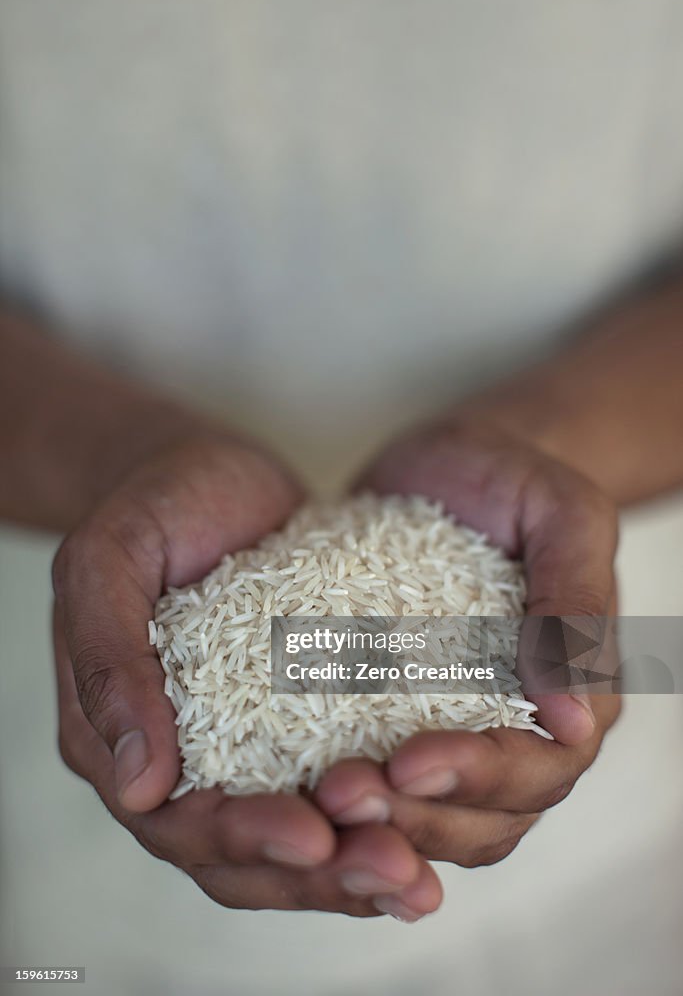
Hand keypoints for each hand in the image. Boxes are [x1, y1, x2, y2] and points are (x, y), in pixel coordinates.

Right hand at [52, 435, 441, 917]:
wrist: (209, 471)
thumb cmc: (151, 503)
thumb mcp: (109, 561)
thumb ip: (110, 662)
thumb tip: (139, 786)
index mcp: (117, 737)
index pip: (175, 823)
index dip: (244, 841)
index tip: (314, 838)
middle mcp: (180, 759)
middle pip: (244, 854)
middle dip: (320, 871)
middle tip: (395, 870)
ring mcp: (242, 744)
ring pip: (297, 829)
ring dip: (356, 858)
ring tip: (422, 876)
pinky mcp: (298, 718)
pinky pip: (335, 776)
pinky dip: (379, 806)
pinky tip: (435, 814)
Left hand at [314, 418, 620, 878]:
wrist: (453, 463)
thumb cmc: (517, 478)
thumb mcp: (563, 515)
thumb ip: (576, 604)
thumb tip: (574, 722)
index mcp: (575, 693)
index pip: (540, 769)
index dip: (479, 777)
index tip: (409, 760)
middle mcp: (520, 728)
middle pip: (484, 818)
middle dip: (415, 816)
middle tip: (341, 792)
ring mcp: (458, 729)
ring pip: (431, 817)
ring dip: (377, 820)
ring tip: (316, 797)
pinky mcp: (397, 716)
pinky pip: (378, 773)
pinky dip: (340, 792)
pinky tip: (290, 784)